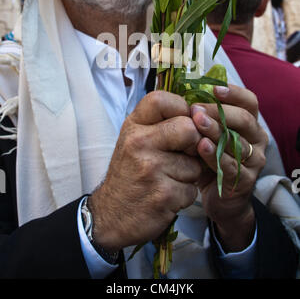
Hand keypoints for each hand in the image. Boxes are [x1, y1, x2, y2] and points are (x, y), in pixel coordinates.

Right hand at [88, 91, 201, 252]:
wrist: (110, 215)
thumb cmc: (129, 173)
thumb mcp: (134, 140)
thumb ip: (160, 123)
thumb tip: (197, 113)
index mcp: (133, 126)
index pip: (162, 100)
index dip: (181, 109)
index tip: (181, 122)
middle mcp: (139, 143)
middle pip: (188, 128)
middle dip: (193, 145)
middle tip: (182, 155)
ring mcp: (151, 169)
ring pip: (195, 164)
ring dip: (188, 175)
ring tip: (168, 179)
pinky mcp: (163, 195)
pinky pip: (192, 189)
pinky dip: (184, 195)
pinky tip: (167, 196)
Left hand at [191, 84, 267, 251]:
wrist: (219, 198)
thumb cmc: (210, 158)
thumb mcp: (208, 134)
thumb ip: (202, 115)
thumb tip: (181, 90)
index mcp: (249, 122)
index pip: (249, 101)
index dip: (233, 93)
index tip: (213, 88)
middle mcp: (256, 139)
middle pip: (244, 119)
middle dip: (219, 112)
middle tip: (196, 109)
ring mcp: (254, 160)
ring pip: (237, 142)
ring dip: (216, 131)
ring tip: (197, 123)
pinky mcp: (246, 180)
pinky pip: (232, 165)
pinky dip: (216, 155)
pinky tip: (201, 146)